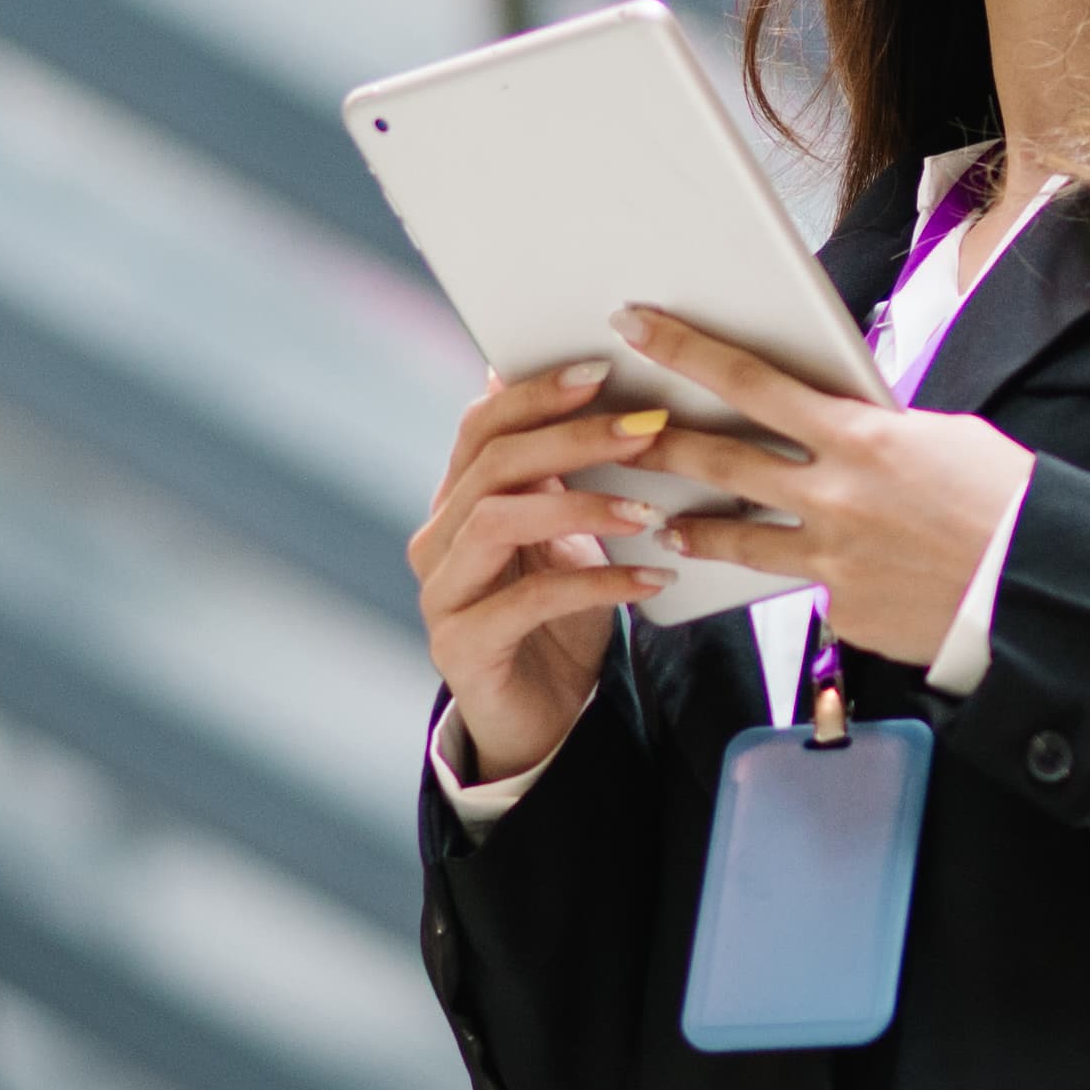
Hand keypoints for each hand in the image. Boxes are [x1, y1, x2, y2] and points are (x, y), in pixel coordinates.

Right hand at [413, 361, 667, 782]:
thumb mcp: (570, 535)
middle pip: (493, 464)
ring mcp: (441, 593)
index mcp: (459, 501)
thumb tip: (597, 385)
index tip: (604, 371)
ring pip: (497, 520)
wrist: (543, 718)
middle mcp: (437, 539)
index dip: (537, 394)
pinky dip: (596, 583)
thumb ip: (569, 474)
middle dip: (573, 438)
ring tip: (649, 510)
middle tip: (645, 430)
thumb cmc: (561, 616)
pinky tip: (652, 579)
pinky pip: (528, 600)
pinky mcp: (460, 646)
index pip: (482, 426)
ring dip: (582, 505)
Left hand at [598, 310, 1033, 686]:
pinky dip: (810, 579)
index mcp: (860, 436)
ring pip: (733, 535)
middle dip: (657, 439)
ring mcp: (829, 558)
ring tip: (662, 521)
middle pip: (719, 457)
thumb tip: (840, 426)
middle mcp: (833, 494)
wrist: (1037, 586)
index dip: (686, 351)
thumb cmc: (1003, 501)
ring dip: (691, 523)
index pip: (750, 381)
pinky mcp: (840, 609)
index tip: (638, 327)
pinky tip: (835, 579)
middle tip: (612, 428)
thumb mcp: (941, 439)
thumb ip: (874, 433)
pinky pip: (809, 589)